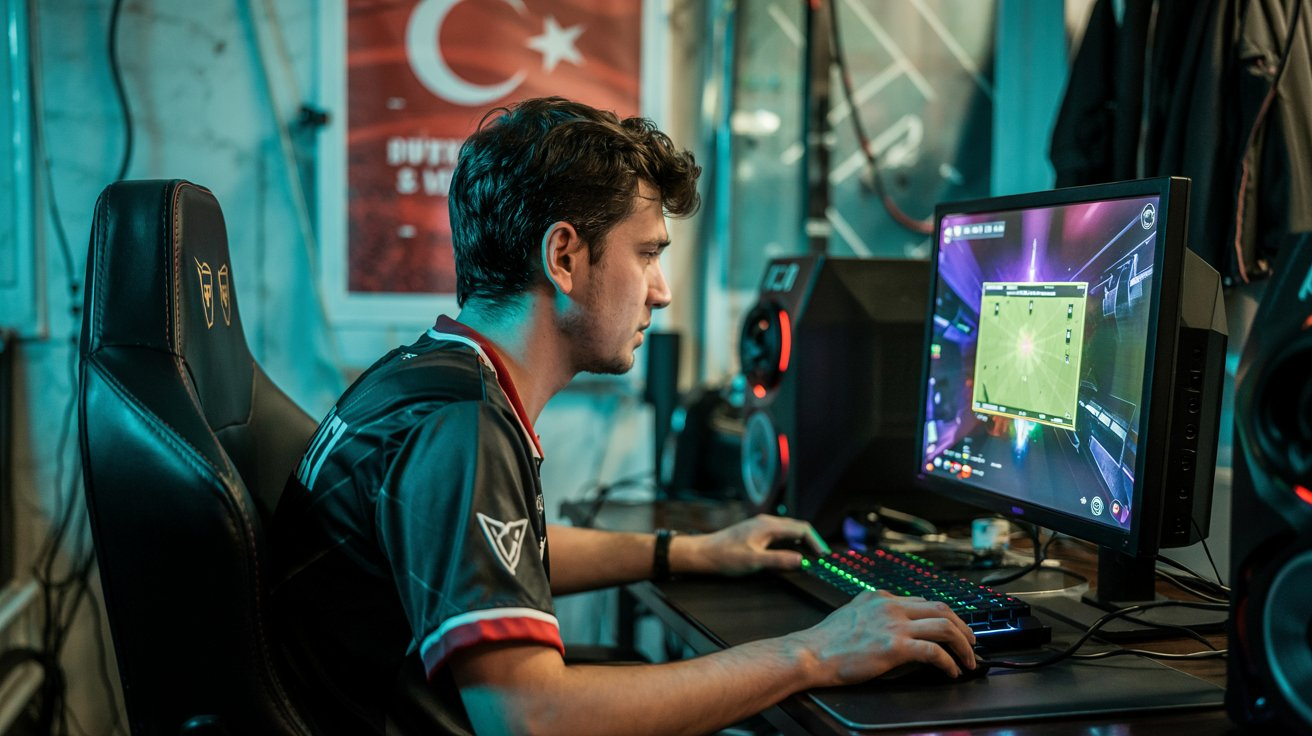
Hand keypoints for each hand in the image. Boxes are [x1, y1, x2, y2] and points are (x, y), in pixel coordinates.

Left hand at [674, 514, 829, 576]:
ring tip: (810, 557)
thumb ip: (778, 560)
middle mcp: (766, 522)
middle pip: (797, 527)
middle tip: (821, 558)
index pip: (802, 528)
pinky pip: (779, 534)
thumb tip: (802, 561)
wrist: (702, 553)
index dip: (816, 542)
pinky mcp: (755, 532)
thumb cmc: (725, 557)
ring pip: (789, 530)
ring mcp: (760, 526)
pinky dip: (790, 542)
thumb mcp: (754, 561)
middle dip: (812, 541)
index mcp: (768, 526)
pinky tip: (790, 553)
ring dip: (801, 541)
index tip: (823, 557)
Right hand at [797, 591, 977, 685]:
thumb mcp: (851, 613)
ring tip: (969, 659)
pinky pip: (934, 651)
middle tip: (971, 642)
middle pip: (941, 608)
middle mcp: (890, 606)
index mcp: (880, 598)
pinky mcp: (894, 646)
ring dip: (963, 644)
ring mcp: (893, 625)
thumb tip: (891, 621)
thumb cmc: (825, 641)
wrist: (810, 654)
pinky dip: (948, 662)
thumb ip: (873, 611)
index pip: (923, 601)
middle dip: (963, 626)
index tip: (952, 629)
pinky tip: (951, 671)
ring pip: (944, 626)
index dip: (944, 616)